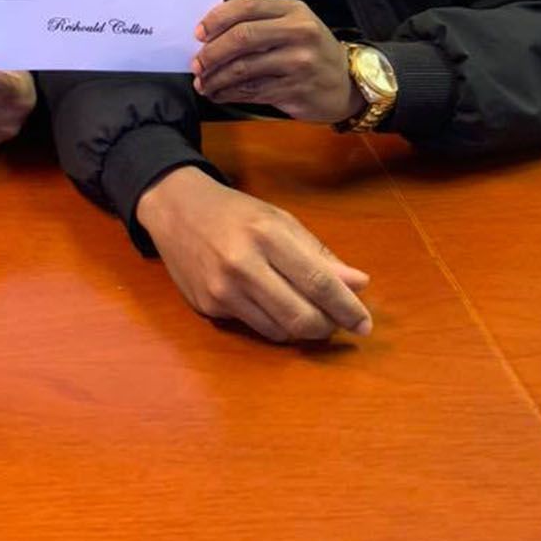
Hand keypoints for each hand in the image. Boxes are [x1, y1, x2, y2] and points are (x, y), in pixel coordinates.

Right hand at [136, 167, 371, 342]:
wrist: (175, 209)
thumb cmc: (235, 212)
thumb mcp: (279, 220)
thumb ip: (318, 254)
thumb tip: (359, 284)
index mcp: (267, 234)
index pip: (318, 281)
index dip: (347, 307)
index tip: (365, 324)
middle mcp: (243, 264)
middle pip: (301, 316)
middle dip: (328, 326)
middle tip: (339, 322)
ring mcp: (222, 290)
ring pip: (280, 331)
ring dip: (303, 329)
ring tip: (311, 314)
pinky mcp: (208, 307)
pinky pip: (256, 329)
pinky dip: (275, 325)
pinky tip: (276, 307)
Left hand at [192, 0, 361, 123]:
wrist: (347, 83)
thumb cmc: (309, 50)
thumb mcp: (293, 24)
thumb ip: (259, 21)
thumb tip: (209, 34)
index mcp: (293, 10)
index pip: (247, 5)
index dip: (217, 18)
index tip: (198, 33)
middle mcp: (298, 32)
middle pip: (242, 37)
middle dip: (212, 52)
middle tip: (196, 64)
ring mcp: (299, 62)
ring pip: (243, 68)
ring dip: (216, 78)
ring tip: (203, 83)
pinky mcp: (296, 89)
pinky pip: (252, 91)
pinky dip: (229, 94)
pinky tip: (219, 94)